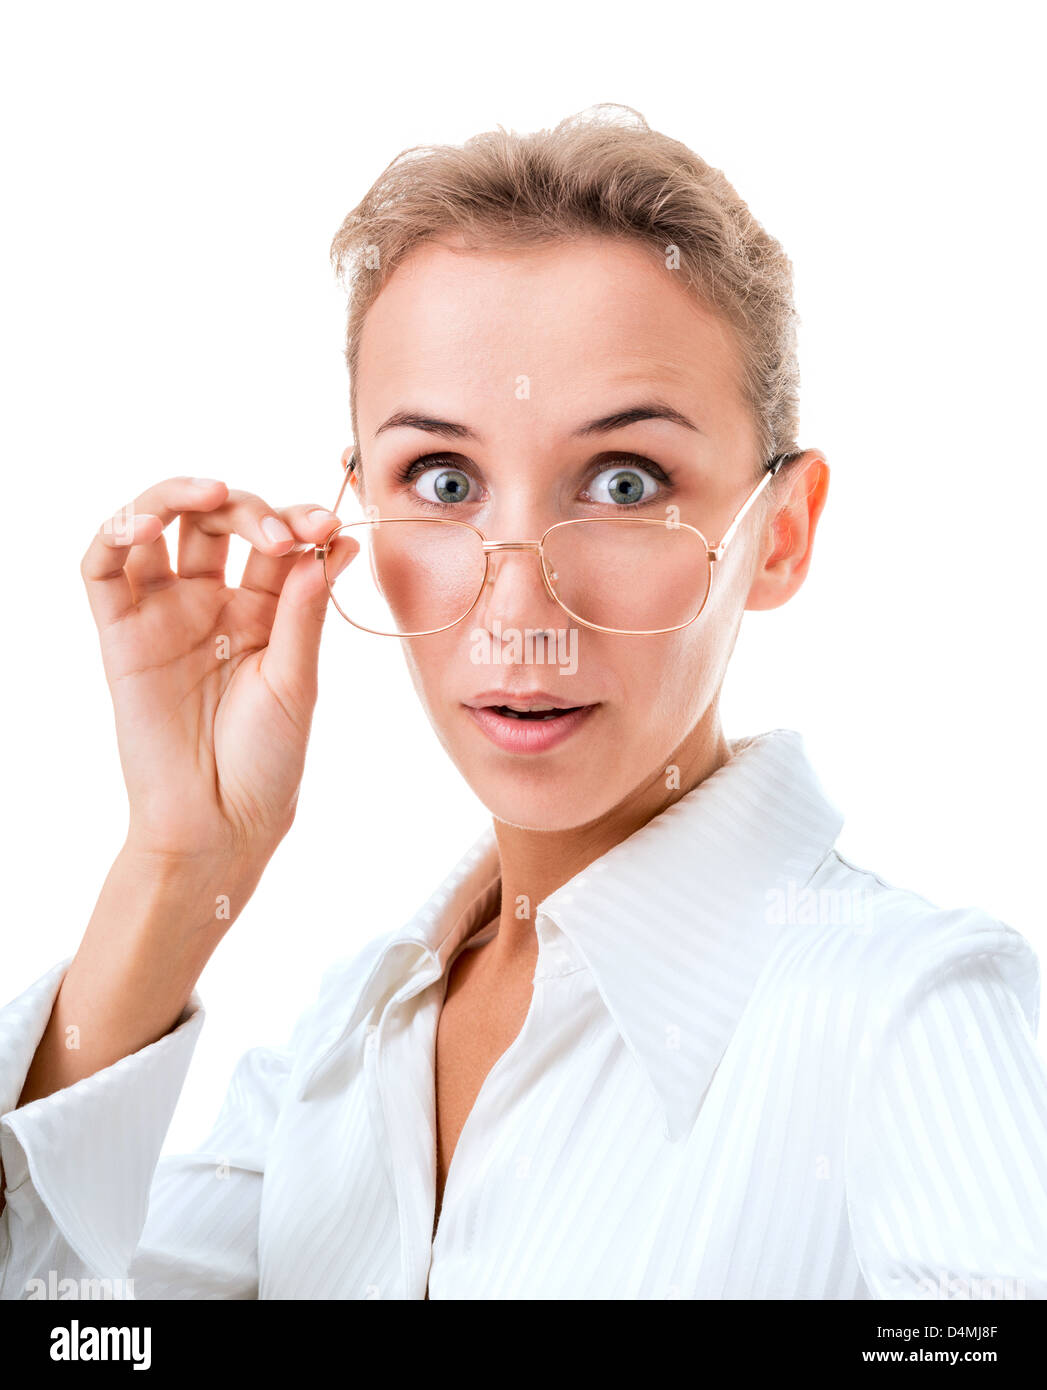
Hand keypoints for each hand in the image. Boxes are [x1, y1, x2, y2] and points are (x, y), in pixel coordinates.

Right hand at [80, 477, 357, 864]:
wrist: (218, 823)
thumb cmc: (267, 762)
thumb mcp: (297, 680)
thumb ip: (306, 611)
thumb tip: (337, 543)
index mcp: (265, 612)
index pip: (277, 542)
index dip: (300, 521)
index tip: (328, 525)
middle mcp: (213, 604)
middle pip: (220, 521)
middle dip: (254, 509)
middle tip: (284, 533)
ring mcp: (165, 613)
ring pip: (160, 525)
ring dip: (182, 495)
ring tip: (214, 494)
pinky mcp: (120, 631)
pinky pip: (104, 567)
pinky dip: (117, 531)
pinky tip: (146, 524)